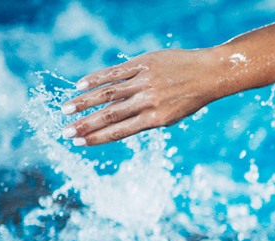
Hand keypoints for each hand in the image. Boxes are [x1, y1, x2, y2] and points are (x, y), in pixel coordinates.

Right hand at [61, 48, 219, 145]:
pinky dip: (97, 78)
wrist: (210, 73)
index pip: (120, 131)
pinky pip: (116, 72)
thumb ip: (147, 119)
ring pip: (109, 93)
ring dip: (85, 102)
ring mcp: (145, 81)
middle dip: (85, 124)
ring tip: (66, 108)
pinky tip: (81, 85)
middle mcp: (148, 101)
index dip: (98, 137)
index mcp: (156, 119)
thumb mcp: (172, 115)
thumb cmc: (190, 97)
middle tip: (64, 131)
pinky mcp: (144, 64)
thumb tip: (119, 123)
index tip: (79, 142)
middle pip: (110, 115)